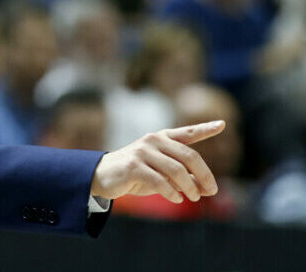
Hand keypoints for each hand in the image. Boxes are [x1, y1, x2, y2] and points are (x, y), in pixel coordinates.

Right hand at [90, 121, 224, 202]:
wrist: (102, 176)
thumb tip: (207, 188)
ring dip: (190, 187)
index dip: (205, 129)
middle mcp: (153, 140)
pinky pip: (160, 181)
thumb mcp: (162, 173)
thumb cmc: (136, 174)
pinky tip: (177, 199)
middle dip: (204, 175)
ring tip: (194, 198)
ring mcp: (142, 152)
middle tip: (212, 191)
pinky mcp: (133, 166)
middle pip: (189, 156)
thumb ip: (183, 177)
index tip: (222, 124)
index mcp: (161, 138)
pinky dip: (172, 193)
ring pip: (177, 170)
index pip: (187, 133)